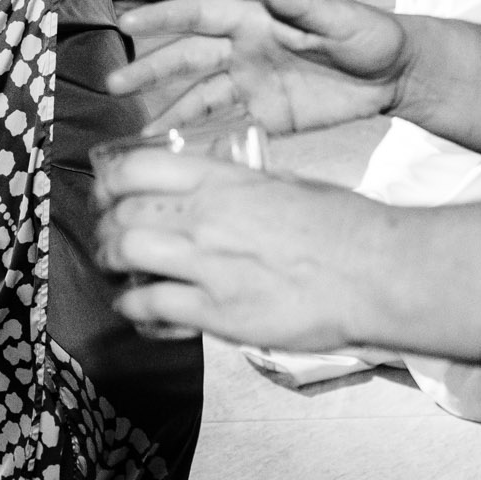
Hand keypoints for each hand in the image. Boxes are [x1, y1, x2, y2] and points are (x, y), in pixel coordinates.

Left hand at [94, 147, 392, 349]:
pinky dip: (133, 309)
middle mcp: (206, 215)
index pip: (136, 167)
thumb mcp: (282, 184)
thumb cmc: (341, 227)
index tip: (106, 192)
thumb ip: (237, 186)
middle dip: (106, 226)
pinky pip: (150, 308)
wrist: (375, 272)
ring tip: (117, 270)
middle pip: (122, 213)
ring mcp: (208, 264)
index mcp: (223, 178)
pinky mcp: (216, 312)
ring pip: (125, 254)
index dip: (109, 181)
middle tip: (109, 235)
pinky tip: (138, 310)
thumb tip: (210, 189)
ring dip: (111, 263)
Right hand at [110, 0, 412, 132]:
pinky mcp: (267, 118)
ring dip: (168, 111)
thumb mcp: (339, 15)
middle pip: (187, 58)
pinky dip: (201, 138)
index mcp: (257, 19)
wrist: (397, 77)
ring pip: (200, 97)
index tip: (130, 23)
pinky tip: (178, 149)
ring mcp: (253, 86)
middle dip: (150, 69)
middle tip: (115, 82)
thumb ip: (300, 2)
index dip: (164, 17)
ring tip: (139, 131)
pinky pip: (226, 127)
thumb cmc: (372, 35)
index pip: (200, 15)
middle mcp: (246, 51)